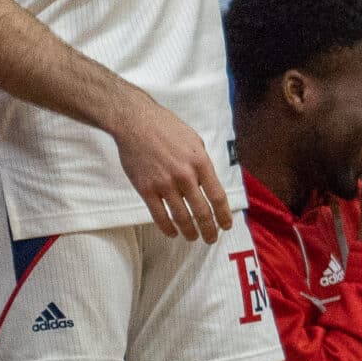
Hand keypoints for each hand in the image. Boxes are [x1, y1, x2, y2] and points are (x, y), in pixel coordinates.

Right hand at [114, 93, 231, 242]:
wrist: (135, 122)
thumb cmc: (166, 128)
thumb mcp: (194, 141)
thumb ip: (202, 163)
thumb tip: (208, 183)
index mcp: (200, 163)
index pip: (217, 196)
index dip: (223, 215)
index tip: (226, 226)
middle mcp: (185, 176)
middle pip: (202, 211)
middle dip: (209, 229)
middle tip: (211, 239)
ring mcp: (164, 184)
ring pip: (181, 217)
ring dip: (190, 232)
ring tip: (194, 238)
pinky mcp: (146, 189)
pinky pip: (159, 215)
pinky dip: (167, 228)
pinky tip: (173, 233)